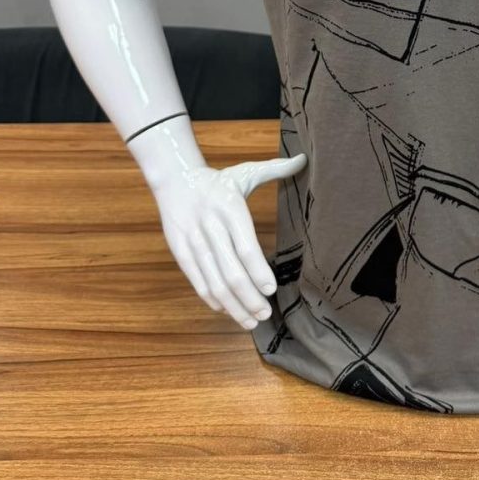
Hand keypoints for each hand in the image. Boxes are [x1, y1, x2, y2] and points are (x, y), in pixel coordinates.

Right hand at [150, 152, 307, 329]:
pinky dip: (211, 299)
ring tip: (250, 320)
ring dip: (232, 305)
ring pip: (213, 281)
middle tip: (265, 313)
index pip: (245, 246)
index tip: (271, 289)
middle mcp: (211, 227)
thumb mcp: (246, 171)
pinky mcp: (180, 252)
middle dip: (249, 297)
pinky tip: (226, 310)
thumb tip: (303, 159)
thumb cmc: (218, 181)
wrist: (175, 179)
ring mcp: (193, 242)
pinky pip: (197, 281)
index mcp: (230, 208)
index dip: (258, 270)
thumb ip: (276, 169)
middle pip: (231, 271)